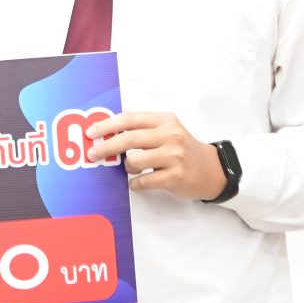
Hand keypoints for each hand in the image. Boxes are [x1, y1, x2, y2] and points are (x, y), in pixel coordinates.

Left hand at [88, 111, 226, 198]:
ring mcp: (174, 156)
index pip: (130, 118)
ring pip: (134, 161)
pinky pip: (143, 181)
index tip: (92, 132)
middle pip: (128, 139)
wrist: (211, 169)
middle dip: (106, 147)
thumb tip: (108, 131)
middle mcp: (170, 135)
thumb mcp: (168, 130)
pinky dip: (135, 183)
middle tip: (93, 154)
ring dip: (127, 168)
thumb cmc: (183, 149)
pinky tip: (138, 182)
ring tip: (134, 169)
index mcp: (165, 120)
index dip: (108, 125)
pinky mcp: (175, 176)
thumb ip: (143, 128)